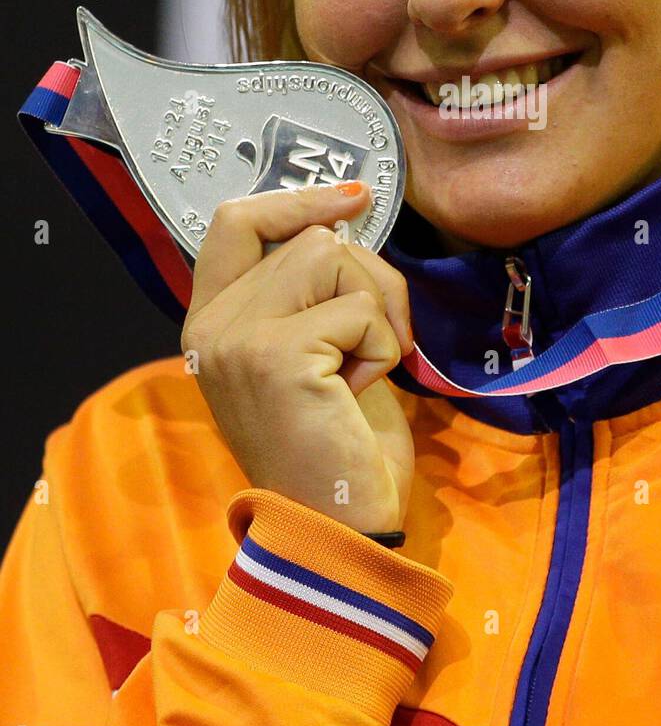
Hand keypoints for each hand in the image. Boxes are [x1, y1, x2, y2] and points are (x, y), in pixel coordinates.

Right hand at [180, 182, 414, 533]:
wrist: (337, 527)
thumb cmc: (337, 443)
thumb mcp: (316, 348)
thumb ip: (310, 290)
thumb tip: (345, 218)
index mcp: (214, 320)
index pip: (235, 222)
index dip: (295, 199)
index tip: (354, 199)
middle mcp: (212, 324)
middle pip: (310, 238)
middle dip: (368, 277)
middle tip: (376, 341)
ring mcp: (237, 337)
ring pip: (335, 257)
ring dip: (376, 311)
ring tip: (359, 372)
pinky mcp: (275, 355)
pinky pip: (360, 309)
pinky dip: (382, 348)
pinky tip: (358, 393)